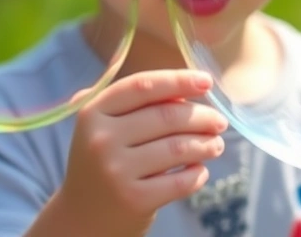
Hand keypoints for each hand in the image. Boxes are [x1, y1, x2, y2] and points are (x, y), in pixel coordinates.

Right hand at [58, 70, 228, 234]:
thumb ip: (135, 104)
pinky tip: (200, 170)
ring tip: (216, 145)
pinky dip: (198, 174)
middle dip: (202, 117)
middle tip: (219, 122)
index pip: (142, 86)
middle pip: (167, 117)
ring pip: (178, 148)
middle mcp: (101, 139)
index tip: (206, 81)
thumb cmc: (102, 164)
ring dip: (206, 144)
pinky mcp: (135, 200)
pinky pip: (181, 180)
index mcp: (93, 113)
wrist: (81, 219)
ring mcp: (117, 171)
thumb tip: (185, 91)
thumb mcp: (104, 128)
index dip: (178, 80)